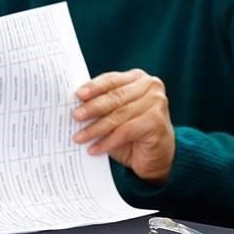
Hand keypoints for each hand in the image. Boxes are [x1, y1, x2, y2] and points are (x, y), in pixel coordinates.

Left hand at [72, 68, 174, 184]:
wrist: (156, 156)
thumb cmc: (132, 133)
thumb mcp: (115, 115)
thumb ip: (102, 108)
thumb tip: (77, 108)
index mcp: (138, 78)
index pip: (112, 79)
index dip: (94, 87)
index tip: (78, 95)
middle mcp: (151, 86)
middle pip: (115, 97)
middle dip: (92, 107)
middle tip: (75, 116)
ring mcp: (157, 102)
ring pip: (119, 115)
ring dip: (96, 128)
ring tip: (79, 137)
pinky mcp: (157, 121)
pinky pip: (126, 131)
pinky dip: (108, 141)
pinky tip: (94, 149)